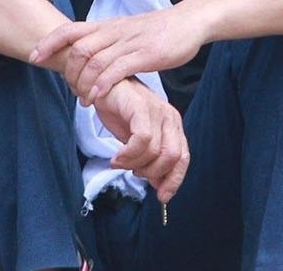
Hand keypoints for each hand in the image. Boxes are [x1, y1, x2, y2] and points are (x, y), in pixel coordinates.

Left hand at [30, 7, 206, 102]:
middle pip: (78, 48)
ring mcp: (129, 43)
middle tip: (71, 90)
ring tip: (84, 101)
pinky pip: (116, 70)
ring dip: (84, 83)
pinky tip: (98, 97)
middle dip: (68, 72)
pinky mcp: (144, 55)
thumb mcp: (126, 32)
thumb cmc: (157, 31)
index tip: (34, 57)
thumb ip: (107, 41)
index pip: (70, 29)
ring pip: (94, 61)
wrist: (188, 22)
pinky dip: (102, 85)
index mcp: (107, 26)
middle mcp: (114, 32)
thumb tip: (86, 54)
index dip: (49, 42)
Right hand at [93, 77, 189, 202]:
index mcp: (173, 126)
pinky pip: (142, 139)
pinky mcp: (141, 108)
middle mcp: (169, 117)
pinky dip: (128, 154)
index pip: (182, 158)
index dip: (174, 180)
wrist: (100, 87)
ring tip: (118, 162)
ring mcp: (157, 110)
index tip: (162, 197)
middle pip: (171, 157)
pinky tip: (116, 157)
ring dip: (134, 164)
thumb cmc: (118, 111)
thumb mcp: (136, 140)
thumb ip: (149, 159)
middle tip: (132, 172)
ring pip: (155, 151)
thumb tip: (157, 184)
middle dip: (151, 173)